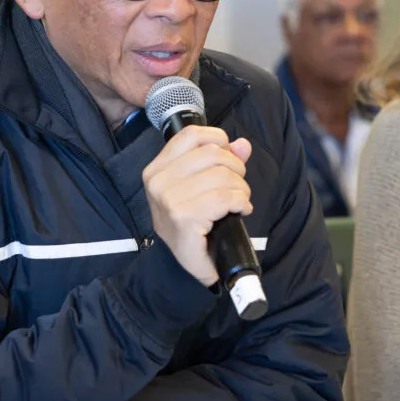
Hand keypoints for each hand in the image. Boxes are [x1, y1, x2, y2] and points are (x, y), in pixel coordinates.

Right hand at [143, 125, 252, 287]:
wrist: (189, 266)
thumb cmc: (194, 225)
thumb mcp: (202, 186)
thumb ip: (223, 161)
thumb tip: (242, 144)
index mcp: (157, 169)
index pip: (192, 135)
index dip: (219, 140)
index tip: (228, 159)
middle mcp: (158, 182)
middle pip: (213, 153)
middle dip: (236, 169)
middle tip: (237, 187)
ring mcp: (169, 200)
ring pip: (222, 175)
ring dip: (241, 189)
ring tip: (238, 201)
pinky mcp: (184, 217)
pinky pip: (225, 197)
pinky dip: (240, 202)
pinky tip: (239, 211)